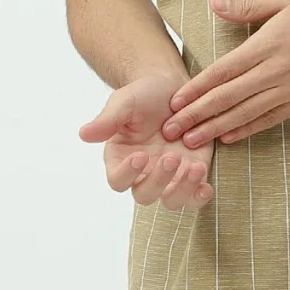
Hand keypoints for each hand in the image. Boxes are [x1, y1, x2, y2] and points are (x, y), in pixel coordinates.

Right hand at [77, 71, 213, 207]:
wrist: (174, 88)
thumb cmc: (144, 95)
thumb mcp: (125, 102)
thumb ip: (107, 120)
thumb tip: (84, 134)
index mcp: (121, 158)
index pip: (117, 180)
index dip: (127, 174)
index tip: (141, 156)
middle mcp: (143, 173)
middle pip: (145, 195)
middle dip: (159, 180)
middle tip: (171, 157)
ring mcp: (170, 177)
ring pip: (171, 201)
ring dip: (183, 190)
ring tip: (194, 168)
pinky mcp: (193, 175)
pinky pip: (195, 197)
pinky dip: (200, 196)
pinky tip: (206, 186)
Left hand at [162, 0, 289, 145]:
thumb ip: (247, 7)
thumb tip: (214, 4)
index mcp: (268, 44)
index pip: (222, 72)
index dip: (196, 89)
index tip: (173, 103)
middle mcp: (278, 71)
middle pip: (228, 98)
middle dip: (196, 116)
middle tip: (171, 131)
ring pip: (247, 114)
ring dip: (216, 129)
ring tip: (193, 141)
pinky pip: (273, 119)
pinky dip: (249, 129)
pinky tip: (230, 137)